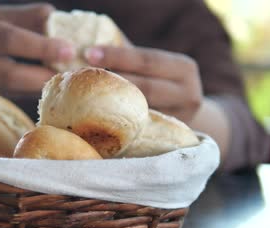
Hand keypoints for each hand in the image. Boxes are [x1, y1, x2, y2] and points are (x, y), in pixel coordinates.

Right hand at [0, 3, 74, 95]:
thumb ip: (26, 18)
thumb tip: (59, 22)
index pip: (8, 40)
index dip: (41, 47)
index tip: (69, 49)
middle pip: (8, 75)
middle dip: (43, 75)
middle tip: (71, 71)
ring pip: (10, 91)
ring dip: (40, 86)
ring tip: (64, 78)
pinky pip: (7, 97)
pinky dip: (29, 91)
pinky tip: (45, 85)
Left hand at [84, 44, 202, 122]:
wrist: (184, 111)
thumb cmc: (158, 81)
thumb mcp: (152, 66)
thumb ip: (128, 56)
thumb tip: (89, 48)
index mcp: (183, 69)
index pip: (146, 60)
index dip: (117, 56)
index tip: (89, 53)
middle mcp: (188, 94)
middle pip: (145, 88)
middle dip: (112, 81)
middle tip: (82, 76)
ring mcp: (181, 119)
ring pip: (142, 111)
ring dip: (112, 104)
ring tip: (86, 96)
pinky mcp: (169, 137)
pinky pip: (139, 129)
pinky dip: (118, 122)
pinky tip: (97, 116)